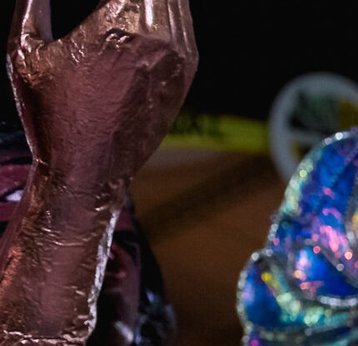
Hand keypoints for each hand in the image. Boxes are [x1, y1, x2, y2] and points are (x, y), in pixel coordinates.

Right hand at [8, 0, 196, 192]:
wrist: (89, 170)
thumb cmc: (53, 115)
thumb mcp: (26, 50)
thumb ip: (32, 3)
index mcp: (118, 24)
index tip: (102, 3)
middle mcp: (157, 38)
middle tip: (113, 3)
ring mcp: (178, 59)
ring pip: (176, 4)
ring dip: (154, 0)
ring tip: (124, 5)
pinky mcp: (186, 77)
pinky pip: (184, 27)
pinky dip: (168, 12)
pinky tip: (147, 10)